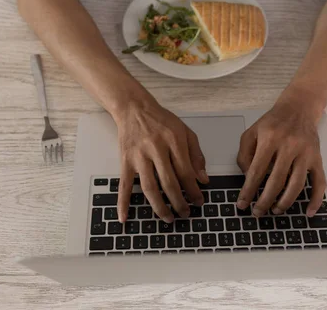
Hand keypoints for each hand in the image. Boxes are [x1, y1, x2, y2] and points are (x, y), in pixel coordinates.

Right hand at [113, 101, 208, 222]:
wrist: (134, 109)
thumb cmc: (161, 120)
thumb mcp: (185, 132)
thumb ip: (196, 155)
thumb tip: (203, 180)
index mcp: (174, 141)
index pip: (186, 172)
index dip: (194, 190)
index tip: (199, 201)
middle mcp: (156, 149)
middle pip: (169, 183)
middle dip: (179, 202)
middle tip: (186, 214)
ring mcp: (139, 156)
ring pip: (149, 187)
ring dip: (159, 207)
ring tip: (168, 218)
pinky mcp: (125, 161)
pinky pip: (124, 185)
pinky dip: (123, 203)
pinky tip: (124, 217)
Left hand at [236, 99, 326, 217]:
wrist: (299, 108)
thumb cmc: (273, 122)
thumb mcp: (251, 132)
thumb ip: (244, 154)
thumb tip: (248, 178)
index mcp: (270, 139)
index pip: (257, 171)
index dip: (248, 190)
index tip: (243, 204)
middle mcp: (290, 146)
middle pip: (276, 181)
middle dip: (265, 201)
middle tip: (257, 212)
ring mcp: (306, 153)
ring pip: (297, 185)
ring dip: (285, 203)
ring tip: (275, 210)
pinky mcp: (317, 158)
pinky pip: (320, 182)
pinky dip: (316, 200)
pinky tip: (308, 212)